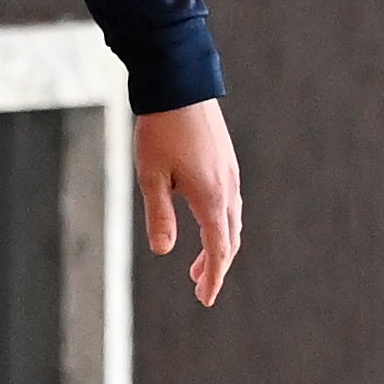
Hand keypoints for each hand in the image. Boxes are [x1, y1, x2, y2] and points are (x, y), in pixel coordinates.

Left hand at [135, 98, 241, 306]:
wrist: (179, 84)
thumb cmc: (160, 130)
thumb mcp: (152, 176)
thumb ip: (160, 216)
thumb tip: (165, 250)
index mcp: (211, 197)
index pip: (218, 250)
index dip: (213, 277)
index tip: (206, 299)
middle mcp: (228, 187)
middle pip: (230, 238)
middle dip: (216, 265)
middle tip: (199, 285)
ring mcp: (230, 172)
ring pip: (232, 219)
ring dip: (219, 244)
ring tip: (200, 260)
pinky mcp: (226, 160)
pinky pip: (231, 201)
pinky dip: (221, 222)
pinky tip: (205, 220)